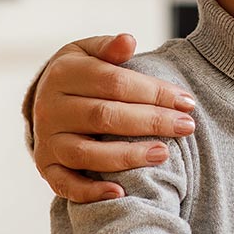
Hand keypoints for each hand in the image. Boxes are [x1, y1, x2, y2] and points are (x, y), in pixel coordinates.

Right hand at [28, 34, 196, 201]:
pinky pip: (66, 185)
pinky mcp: (46, 167)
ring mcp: (46, 140)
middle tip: (186, 127)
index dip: (153, 92)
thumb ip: (109, 48)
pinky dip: (91, 192)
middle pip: (105, 117)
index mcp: (63, 74)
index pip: (114, 82)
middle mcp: (50, 108)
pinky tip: (120, 193)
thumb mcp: (88, 52)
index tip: (187, 102)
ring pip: (87, 153)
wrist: (46, 99)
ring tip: (164, 153)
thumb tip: (128, 40)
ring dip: (127, 156)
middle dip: (151, 122)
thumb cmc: (81, 74)